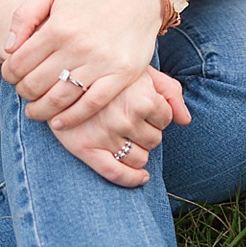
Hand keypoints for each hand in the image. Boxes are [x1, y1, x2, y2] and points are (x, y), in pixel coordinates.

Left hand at [0, 0, 164, 126]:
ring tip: (34, 111)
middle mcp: (78, 45)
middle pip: (36, 83)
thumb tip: (8, 48)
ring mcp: (101, 62)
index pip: (20, 61)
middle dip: (23, 92)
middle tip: (22, 93)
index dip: (9, 73)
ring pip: (60, 98)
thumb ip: (25, 14)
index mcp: (58, 26)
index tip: (10, 76)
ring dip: (41, 110)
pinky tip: (58, 122)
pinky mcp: (121, 76)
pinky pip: (91, 104)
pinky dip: (71, 118)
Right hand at [46, 67, 191, 187]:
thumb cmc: (105, 67)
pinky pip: (116, 174)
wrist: (59, 67)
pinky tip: (140, 177)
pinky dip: (132, 179)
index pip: (165, 118)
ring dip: (139, 150)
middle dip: (148, 130)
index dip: (158, 113)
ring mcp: (105, 136)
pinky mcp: (86, 149)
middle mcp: (125, 118)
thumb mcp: (140, 69)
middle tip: (130, 118)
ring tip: (125, 135)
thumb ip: (169, 90)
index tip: (144, 106)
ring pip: (140, 158)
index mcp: (141, 97)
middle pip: (154, 139)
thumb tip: (185, 120)